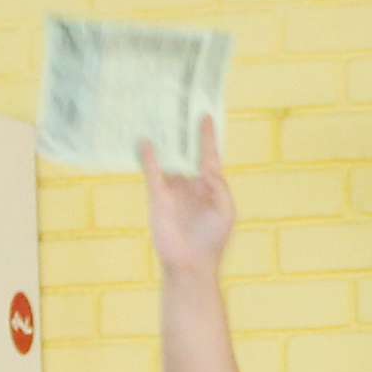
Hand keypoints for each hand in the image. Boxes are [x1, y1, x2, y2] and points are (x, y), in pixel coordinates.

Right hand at [145, 118, 236, 273]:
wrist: (190, 264)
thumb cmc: (213, 240)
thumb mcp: (226, 211)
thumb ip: (220, 187)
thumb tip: (207, 168)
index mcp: (210, 186)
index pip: (209, 156)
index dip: (207, 137)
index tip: (206, 117)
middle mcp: (190, 183)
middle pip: (185, 152)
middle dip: (182, 133)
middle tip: (178, 106)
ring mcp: (174, 189)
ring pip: (168, 159)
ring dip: (163, 142)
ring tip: (158, 117)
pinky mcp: (158, 197)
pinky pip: (152, 172)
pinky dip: (149, 158)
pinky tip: (146, 142)